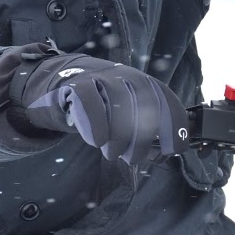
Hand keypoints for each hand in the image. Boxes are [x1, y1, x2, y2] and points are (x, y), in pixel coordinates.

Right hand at [13, 52, 185, 168]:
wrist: (61, 84)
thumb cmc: (99, 106)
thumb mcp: (124, 112)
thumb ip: (142, 128)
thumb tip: (161, 152)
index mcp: (142, 83)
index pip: (165, 98)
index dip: (173, 124)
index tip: (172, 149)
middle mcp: (125, 75)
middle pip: (144, 103)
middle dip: (142, 138)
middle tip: (131, 159)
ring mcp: (101, 77)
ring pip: (119, 101)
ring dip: (119, 135)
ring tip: (112, 155)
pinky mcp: (76, 84)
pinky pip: (89, 101)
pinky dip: (96, 124)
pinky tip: (97, 142)